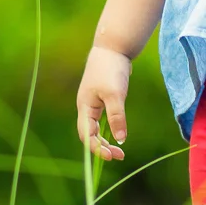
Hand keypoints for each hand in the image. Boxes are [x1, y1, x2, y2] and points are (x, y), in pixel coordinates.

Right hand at [77, 45, 132, 161]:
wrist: (113, 48)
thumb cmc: (111, 69)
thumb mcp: (116, 94)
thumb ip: (117, 116)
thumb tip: (120, 139)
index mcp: (85, 107)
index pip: (87, 135)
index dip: (97, 148)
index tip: (111, 156)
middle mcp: (86, 107)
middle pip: (89, 134)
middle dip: (102, 147)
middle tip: (119, 156)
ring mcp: (93, 103)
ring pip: (95, 128)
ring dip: (105, 140)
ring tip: (119, 151)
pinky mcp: (102, 99)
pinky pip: (102, 120)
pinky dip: (109, 129)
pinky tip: (118, 132)